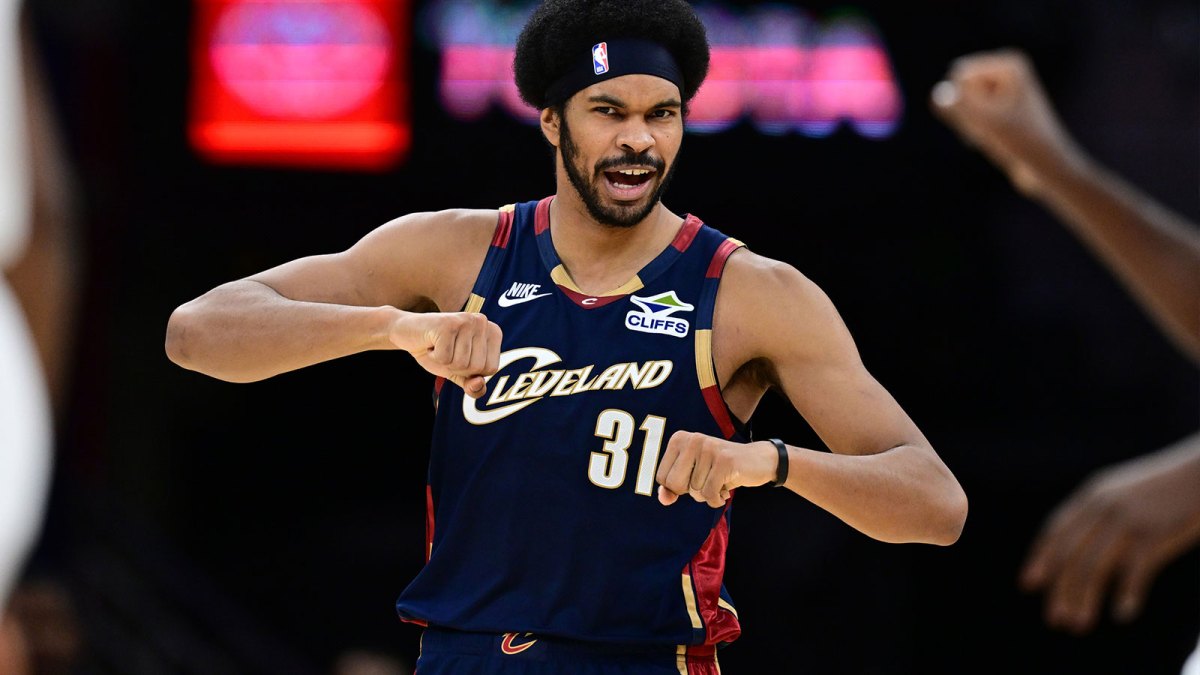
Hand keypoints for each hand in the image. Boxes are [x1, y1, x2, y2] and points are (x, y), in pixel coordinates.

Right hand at [390, 311, 501, 398]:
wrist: (406, 332)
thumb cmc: (437, 351)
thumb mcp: (458, 372)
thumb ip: (472, 385)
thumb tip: (479, 384)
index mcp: (493, 332)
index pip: (490, 369)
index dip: (470, 371)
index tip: (457, 355)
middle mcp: (483, 322)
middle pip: (476, 367)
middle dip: (456, 367)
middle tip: (446, 350)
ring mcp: (466, 320)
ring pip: (461, 363)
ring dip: (443, 361)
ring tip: (438, 346)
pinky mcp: (447, 324)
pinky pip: (444, 358)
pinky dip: (433, 357)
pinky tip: (430, 343)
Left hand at [655, 432, 777, 507]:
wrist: (758, 460)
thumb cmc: (720, 469)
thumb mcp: (693, 475)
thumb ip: (673, 487)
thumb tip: (663, 499)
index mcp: (680, 439)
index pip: (662, 477)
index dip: (678, 487)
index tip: (694, 477)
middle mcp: (692, 440)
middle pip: (675, 484)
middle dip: (691, 492)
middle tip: (707, 481)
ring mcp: (709, 449)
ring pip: (695, 491)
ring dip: (708, 494)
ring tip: (720, 480)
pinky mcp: (725, 461)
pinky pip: (710, 494)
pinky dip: (717, 499)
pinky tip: (725, 490)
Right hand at [930, 49, 1082, 195]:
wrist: (1047, 167)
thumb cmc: (1022, 142)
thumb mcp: (987, 124)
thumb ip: (959, 107)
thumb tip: (936, 95)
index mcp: (1009, 64)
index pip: (960, 75)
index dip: (968, 103)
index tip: (995, 117)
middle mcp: (1006, 71)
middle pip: (959, 90)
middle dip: (969, 115)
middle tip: (996, 129)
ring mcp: (1001, 90)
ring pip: (961, 106)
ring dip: (971, 126)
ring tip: (997, 136)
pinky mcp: (996, 108)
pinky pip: (968, 117)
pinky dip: (976, 132)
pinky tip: (995, 140)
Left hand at [1019, 451, 1199, 633]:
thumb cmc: (1166, 490)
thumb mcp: (1124, 494)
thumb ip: (1101, 516)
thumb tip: (1081, 551)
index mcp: (1092, 496)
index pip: (1054, 530)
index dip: (1039, 559)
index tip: (1027, 585)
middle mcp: (1102, 507)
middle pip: (1068, 553)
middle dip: (1058, 589)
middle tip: (1055, 620)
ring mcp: (1127, 520)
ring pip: (1093, 566)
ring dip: (1083, 599)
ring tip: (1078, 625)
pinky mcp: (1154, 534)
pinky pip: (1133, 571)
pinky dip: (1125, 595)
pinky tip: (1122, 615)